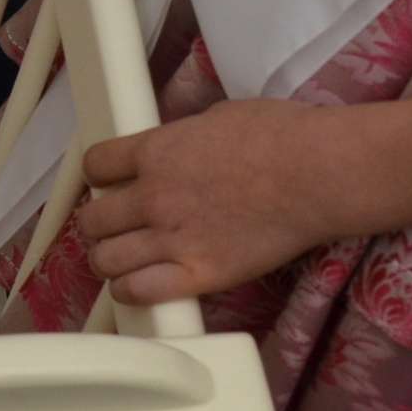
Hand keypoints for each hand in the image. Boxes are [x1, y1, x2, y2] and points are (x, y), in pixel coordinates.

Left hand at [63, 101, 347, 305]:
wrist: (318, 174)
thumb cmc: (281, 137)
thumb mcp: (217, 118)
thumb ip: (183, 139)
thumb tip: (176, 149)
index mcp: (156, 151)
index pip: (95, 166)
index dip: (99, 176)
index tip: (108, 183)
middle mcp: (154, 196)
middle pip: (93, 219)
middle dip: (99, 223)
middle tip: (115, 226)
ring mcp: (172, 238)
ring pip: (105, 260)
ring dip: (109, 260)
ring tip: (122, 260)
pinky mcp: (198, 274)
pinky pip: (138, 292)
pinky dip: (130, 292)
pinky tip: (138, 286)